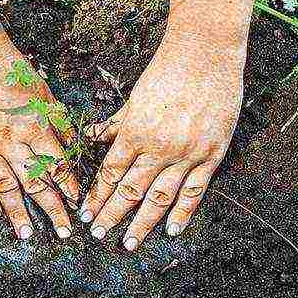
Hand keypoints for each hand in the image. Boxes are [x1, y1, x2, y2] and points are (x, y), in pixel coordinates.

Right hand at [0, 32, 78, 239]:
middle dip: (52, 209)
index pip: (57, 165)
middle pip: (35, 182)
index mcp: (35, 126)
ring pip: (5, 185)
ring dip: (18, 212)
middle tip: (63, 231)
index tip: (77, 203)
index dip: (69, 187)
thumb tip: (73, 147)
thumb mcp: (44, 92)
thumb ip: (59, 122)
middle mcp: (12, 140)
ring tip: (28, 233)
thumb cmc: (10, 69)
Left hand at [80, 34, 247, 250]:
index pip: (110, 173)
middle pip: (129, 190)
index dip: (97, 196)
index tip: (87, 212)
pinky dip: (182, 213)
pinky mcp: (211, 155)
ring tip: (128, 243)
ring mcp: (186, 154)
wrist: (206, 55)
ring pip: (159, 197)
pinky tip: (170, 230)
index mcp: (135, 132)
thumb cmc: (167, 72)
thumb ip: (115, 123)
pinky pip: (194, 190)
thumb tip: (93, 138)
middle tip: (98, 233)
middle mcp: (158, 148)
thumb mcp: (134, 97)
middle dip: (111, 214)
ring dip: (141, 222)